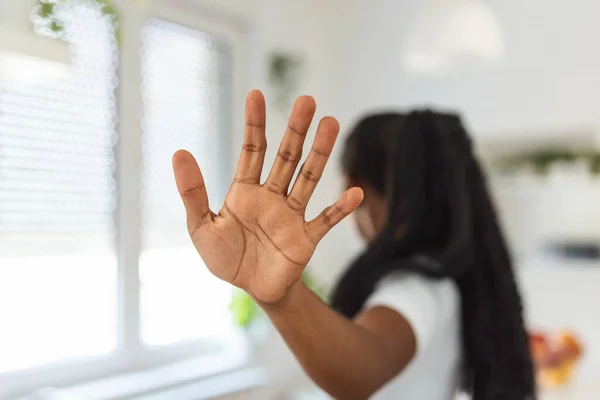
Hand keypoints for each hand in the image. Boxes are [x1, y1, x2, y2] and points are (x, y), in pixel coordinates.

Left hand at [172, 90, 362, 303]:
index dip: (254, 124)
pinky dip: (340, 209)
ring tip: (331, 124)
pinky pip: (326, 221)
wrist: (250, 289)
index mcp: (245, 191)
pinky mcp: (306, 239)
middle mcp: (272, 196)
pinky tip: (355, 192)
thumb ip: (193, 193)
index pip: (252, 150)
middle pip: (286, 158)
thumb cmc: (225, 257)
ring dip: (320, 154)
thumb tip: (179, 152)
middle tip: (307, 101)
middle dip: (296, 131)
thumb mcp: (200, 227)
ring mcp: (292, 215)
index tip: (256, 94)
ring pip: (308, 180)